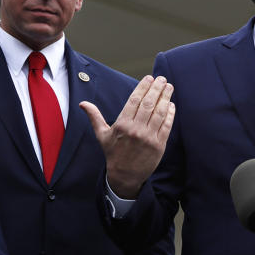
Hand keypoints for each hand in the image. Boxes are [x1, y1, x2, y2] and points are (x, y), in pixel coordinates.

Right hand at [80, 75, 174, 198]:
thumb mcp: (102, 135)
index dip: (143, 87)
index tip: (149, 78)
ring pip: (159, 112)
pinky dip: (170, 114)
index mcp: (122, 125)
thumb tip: (83, 104)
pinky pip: (167, 125)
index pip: (134, 100)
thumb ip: (95, 117)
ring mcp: (149, 137)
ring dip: (165, 98)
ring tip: (169, 87)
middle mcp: (136, 130)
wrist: (125, 176)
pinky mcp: (159, 145)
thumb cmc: (113, 153)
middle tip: (162, 79)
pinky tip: (171, 105)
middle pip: (148, 103)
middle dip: (157, 89)